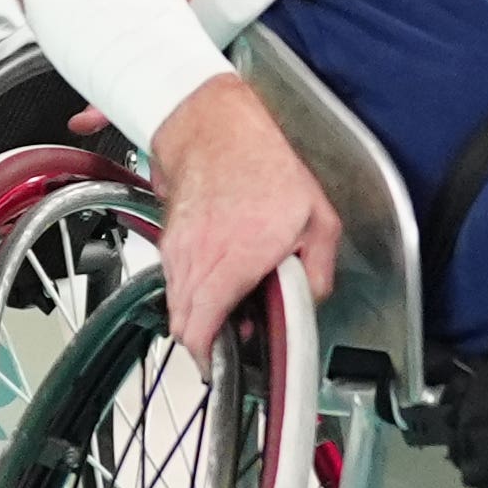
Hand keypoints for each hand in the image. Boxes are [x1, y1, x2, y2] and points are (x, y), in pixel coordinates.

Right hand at [146, 75, 341, 362]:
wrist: (219, 124)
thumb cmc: (268, 165)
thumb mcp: (318, 220)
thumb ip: (317, 271)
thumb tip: (310, 301)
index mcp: (230, 264)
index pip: (199, 332)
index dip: (210, 358)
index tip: (223, 363)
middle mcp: (194, 260)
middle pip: (183, 324)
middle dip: (207, 336)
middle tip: (238, 328)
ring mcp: (176, 248)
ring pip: (176, 300)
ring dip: (199, 309)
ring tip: (231, 296)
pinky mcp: (169, 235)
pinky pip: (173, 275)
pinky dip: (192, 283)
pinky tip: (218, 270)